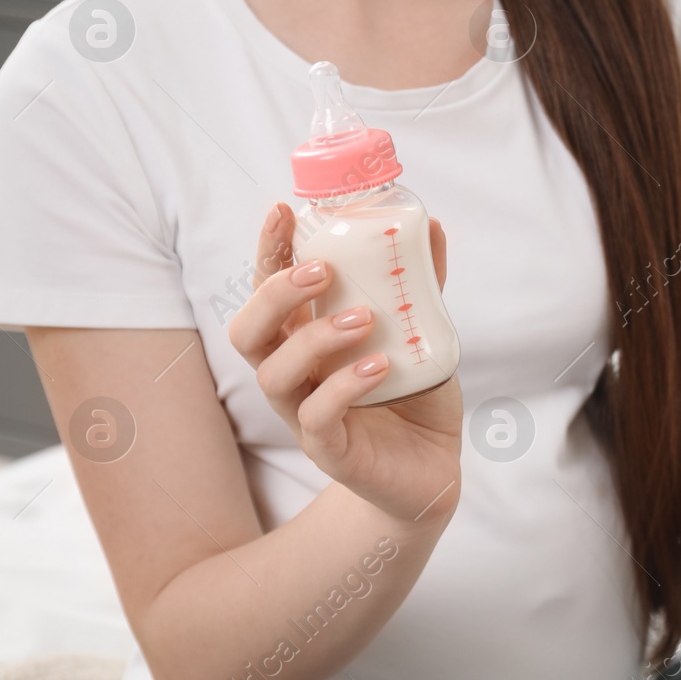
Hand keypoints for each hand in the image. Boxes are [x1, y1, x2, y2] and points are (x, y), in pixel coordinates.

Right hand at [228, 203, 463, 526]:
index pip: (268, 289)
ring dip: (315, 338)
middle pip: (248, 331)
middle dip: (274, 293)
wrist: (432, 469)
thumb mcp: (421, 332)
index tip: (283, 210)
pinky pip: (317, 417)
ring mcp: (304, 414)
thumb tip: (430, 225)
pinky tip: (379, 365)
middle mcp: (294, 374)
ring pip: (275, 374)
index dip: (268, 251)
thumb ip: (422, 284)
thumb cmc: (414, 394)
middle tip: (322, 271)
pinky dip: (344, 386)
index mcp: (304, 339)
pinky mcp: (329, 450)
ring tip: (364, 318)